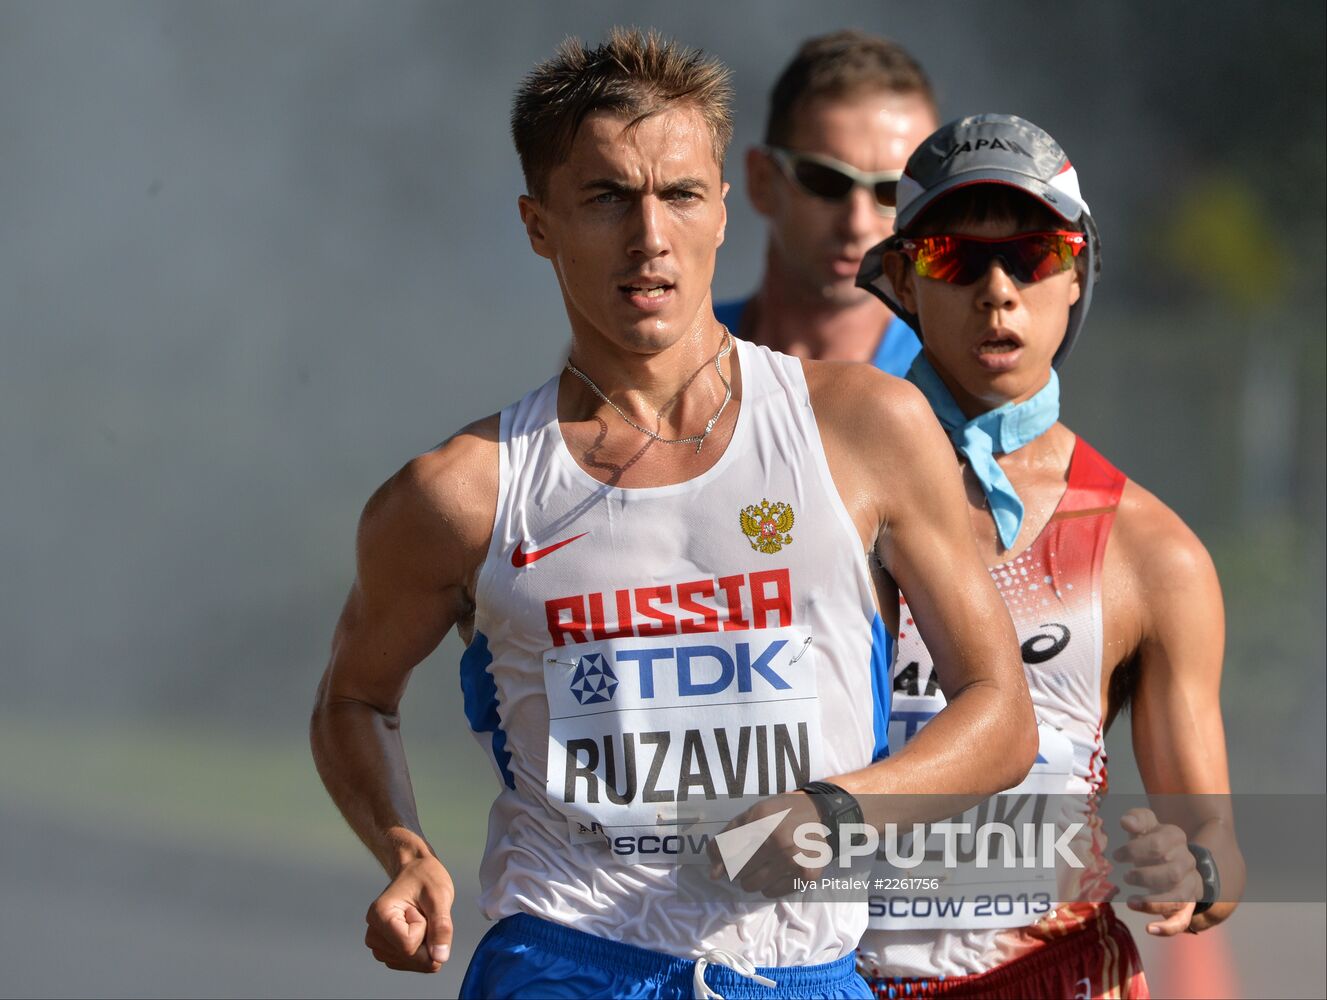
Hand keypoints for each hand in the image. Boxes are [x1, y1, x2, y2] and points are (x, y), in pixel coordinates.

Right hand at [364, 856, 455, 971]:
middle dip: (427, 941)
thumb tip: (440, 959)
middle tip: (423, 915)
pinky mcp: (386, 951)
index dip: (425, 930)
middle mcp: (373, 933)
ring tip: (420, 920)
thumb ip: (441, 927)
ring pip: (409, 963)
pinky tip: (419, 931)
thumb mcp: (440, 897)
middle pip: (408, 957)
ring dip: (424, 946)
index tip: (421, 909)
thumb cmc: (426, 878)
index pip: (408, 946)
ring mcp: (377, 944)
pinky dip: (420, 952)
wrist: (416, 871)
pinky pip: (409, 963)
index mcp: (379, 915)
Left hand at [707, 792, 823, 897]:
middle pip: (737, 872)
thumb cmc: (781, 812)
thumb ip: (728, 839)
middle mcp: (778, 842)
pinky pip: (772, 893)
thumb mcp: (752, 814)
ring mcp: (793, 860)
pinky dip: (769, 885)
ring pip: (752, 886)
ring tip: (764, 864)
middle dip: (738, 867)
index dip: (722, 857)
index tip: (726, 857)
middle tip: (751, 857)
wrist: (820, 814)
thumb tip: (714, 874)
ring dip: (752, 878)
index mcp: (761, 822)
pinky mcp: (806, 875)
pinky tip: (778, 870)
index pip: (726, 852)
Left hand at [1113, 808, 1200, 935]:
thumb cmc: (1150, 839)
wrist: (1173, 857)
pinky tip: (1150, 929)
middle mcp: (1187, 862)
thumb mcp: (1145, 824)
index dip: (1135, 849)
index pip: (1159, 844)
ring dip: (1153, 902)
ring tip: (1131, 902)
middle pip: (1172, 872)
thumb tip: (1126, 822)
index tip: (1117, 855)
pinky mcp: (1186, 906)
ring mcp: (1190, 885)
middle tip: (1126, 877)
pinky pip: (1183, 919)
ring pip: (1178, 897)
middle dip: (1146, 876)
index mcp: (1176, 838)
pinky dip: (1168, 927)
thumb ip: (1137, 819)